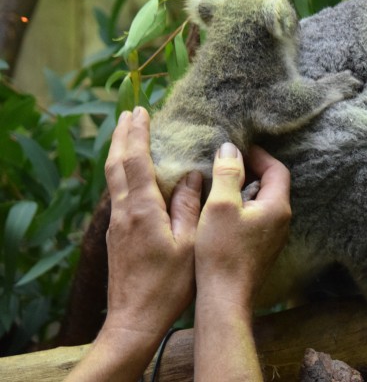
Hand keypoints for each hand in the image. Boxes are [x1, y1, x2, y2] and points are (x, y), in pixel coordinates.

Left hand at [103, 107, 200, 343]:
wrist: (134, 320)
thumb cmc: (169, 285)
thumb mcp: (189, 244)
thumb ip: (188, 205)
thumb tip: (190, 175)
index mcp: (142, 210)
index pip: (136, 161)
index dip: (138, 134)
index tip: (142, 111)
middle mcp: (123, 212)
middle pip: (116, 164)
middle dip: (122, 135)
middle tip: (130, 112)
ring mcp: (115, 225)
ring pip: (112, 179)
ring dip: (119, 152)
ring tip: (128, 134)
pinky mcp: (115, 236)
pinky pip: (116, 193)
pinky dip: (122, 172)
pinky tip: (131, 174)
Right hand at [195, 143, 290, 309]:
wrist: (225, 298)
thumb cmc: (223, 252)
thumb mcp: (220, 205)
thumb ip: (227, 173)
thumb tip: (231, 148)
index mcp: (277, 206)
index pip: (277, 169)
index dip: (259, 155)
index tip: (237, 149)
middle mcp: (282, 220)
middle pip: (272, 184)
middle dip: (251, 170)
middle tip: (226, 163)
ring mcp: (274, 237)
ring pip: (263, 202)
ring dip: (245, 189)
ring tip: (221, 183)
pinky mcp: (262, 248)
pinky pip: (257, 218)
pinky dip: (243, 207)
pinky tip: (221, 210)